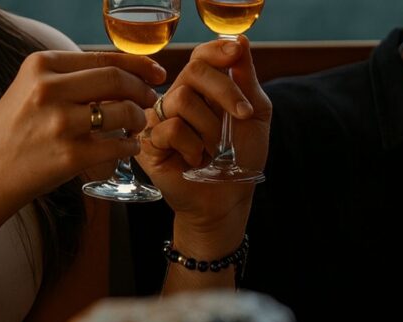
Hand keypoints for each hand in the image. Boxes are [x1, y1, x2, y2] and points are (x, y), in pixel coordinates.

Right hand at [0, 50, 165, 209]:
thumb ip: (65, 79)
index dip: (137, 64)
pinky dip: (130, 146)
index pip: (102, 57)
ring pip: (122, 111)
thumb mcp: (27, 90)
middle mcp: (49, 89)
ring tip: (136, 125)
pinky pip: (117, 145)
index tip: (154, 72)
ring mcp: (60, 123)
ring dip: (138, 118)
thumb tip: (118, 73)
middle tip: (150, 99)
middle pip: (116, 79)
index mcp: (39, 65)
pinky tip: (128, 147)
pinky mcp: (70, 156)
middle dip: (142, 89)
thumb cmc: (10, 134)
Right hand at [136, 37, 270, 239]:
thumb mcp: (254, 115)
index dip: (216, 50)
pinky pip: (171, 129)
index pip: (200, 56)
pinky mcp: (148, 143)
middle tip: (242, 116)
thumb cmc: (240, 159)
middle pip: (192, 71)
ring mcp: (159, 120)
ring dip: (209, 128)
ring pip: (181, 100)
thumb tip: (240, 41)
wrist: (228, 199)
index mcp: (201, 89)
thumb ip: (246, 80)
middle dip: (223, 92)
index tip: (235, 54)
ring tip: (214, 150)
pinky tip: (195, 161)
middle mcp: (177, 99)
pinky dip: (192, 147)